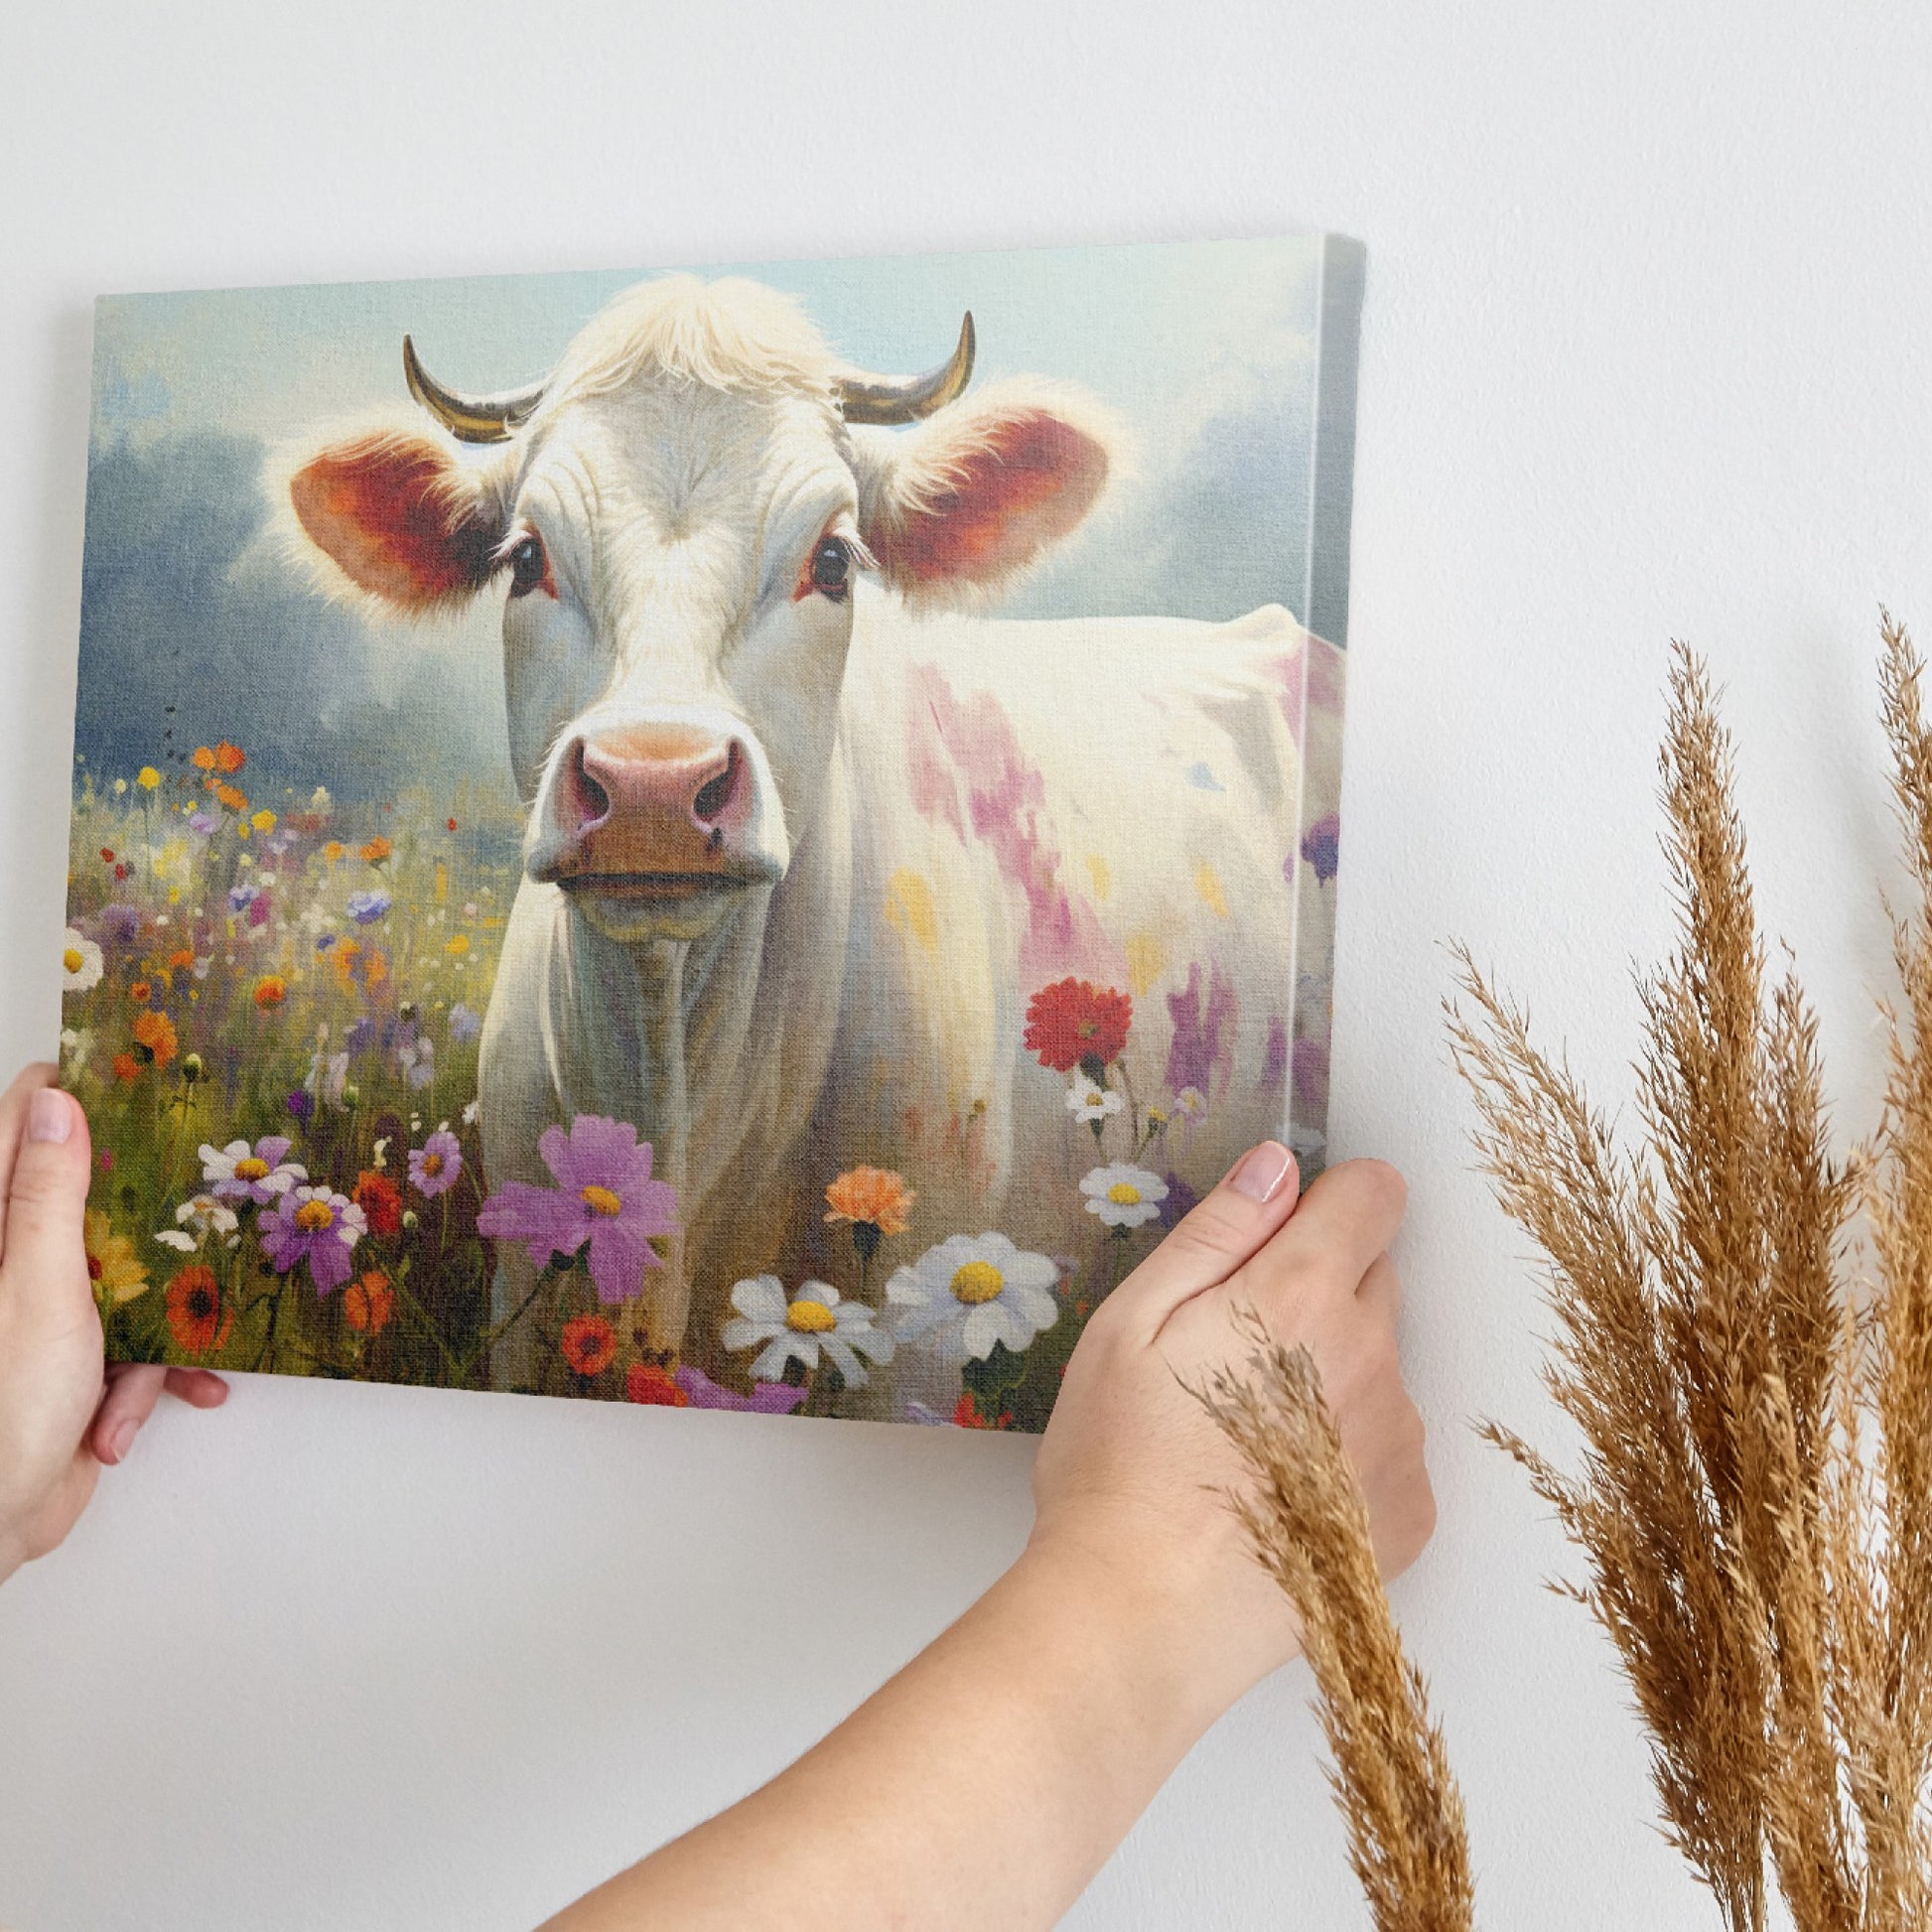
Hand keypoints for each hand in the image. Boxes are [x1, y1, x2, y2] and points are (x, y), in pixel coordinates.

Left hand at [0, 1063, 227, 1583]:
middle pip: (94, 1198)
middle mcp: (15, 1259)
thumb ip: (49, 1196)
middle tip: (204, 1198)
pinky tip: (133, 1412)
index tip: (139, 1079)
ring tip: (160, 1358)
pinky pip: (136, 1342)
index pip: (24, 1125)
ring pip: (131, 1274)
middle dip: (152, 1217)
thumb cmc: (2, 1410)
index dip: (77, 1096)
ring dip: (156, 1322)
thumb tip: (59, 1104)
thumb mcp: (39, 1288)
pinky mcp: (76, 1358)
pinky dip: (148, 1377)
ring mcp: (46, 1308)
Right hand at [1029, 1145, 1433, 1719]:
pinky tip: (1276, 1492)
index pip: (1374, 1195)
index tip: (1279, 1239)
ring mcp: (1398, 1441)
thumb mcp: (1132, 1323)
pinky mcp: (1408, 1515)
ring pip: (1379, 1367)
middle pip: (1375, 1279)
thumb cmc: (1119, 1468)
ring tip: (1244, 1439)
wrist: (1142, 1617)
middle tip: (1231, 1354)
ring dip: (1332, 1378)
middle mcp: (1372, 1359)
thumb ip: (1217, 1233)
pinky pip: (1388, 1449)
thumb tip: (1277, 1167)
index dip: (1326, 1203)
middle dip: (1317, 1292)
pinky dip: (1346, 1456)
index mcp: (1302, 1296)